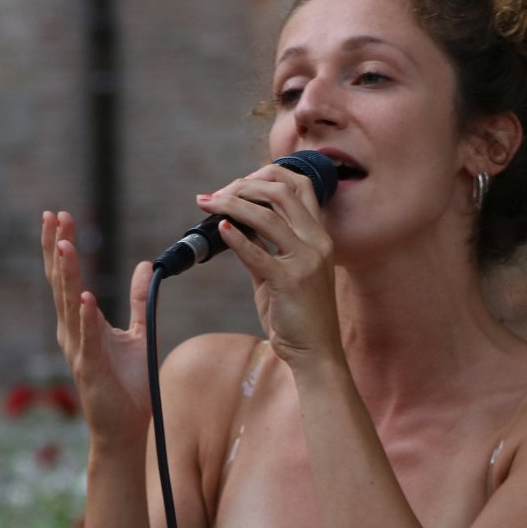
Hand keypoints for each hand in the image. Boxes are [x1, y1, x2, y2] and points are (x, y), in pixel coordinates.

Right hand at [41, 211, 155, 452]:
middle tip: (52, 216)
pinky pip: (86, 338)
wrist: (125, 428)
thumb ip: (137, 300)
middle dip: (56, 249)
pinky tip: (83, 296)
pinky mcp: (90, 369)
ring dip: (66, 275)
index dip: (63, 246)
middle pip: (60, 282)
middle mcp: (72, 332)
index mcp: (80, 322)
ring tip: (65, 245)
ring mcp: (78, 350)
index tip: (61, 216)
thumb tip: (143, 265)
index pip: (68, 276)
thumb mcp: (139, 333)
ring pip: (69, 304)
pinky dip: (84, 317)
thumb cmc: (127, 385)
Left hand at [196, 165, 339, 362]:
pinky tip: (219, 228)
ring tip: (207, 203)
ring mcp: (307, 260)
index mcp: (319, 236)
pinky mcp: (291, 281)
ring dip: (231, 204)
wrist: (314, 352)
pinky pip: (258, 252)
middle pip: (282, 192)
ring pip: (267, 216)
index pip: (301, 185)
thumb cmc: (295, 314)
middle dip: (244, 185)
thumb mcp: (278, 272)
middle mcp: (317, 242)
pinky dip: (235, 236)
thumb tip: (234, 225)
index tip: (239, 183)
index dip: (269, 174)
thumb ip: (262, 247)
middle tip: (216, 194)